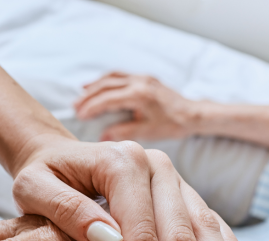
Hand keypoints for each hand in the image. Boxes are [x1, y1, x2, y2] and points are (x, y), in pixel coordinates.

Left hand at [8, 140, 250, 240]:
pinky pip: (212, 225)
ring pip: (206, 233)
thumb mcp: (32, 188)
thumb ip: (65, 210)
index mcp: (122, 164)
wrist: (55, 154)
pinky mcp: (184, 194)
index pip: (138, 240)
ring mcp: (175, 180)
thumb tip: (109, 240)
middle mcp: (157, 168)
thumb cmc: (40, 177)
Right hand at [73, 73, 196, 141]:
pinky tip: (97, 87)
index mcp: (139, 95)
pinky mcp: (144, 78)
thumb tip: (102, 137)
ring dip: (94, 86)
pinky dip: (106, 81)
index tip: (79, 116)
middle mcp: (139, 82)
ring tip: (81, 95)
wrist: (193, 113)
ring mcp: (142, 78)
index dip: (91, 107)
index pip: (108, 99)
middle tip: (74, 107)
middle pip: (106, 85)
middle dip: (88, 96)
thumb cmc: (173, 124)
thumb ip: (123, 132)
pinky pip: (120, 76)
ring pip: (111, 77)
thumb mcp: (147, 132)